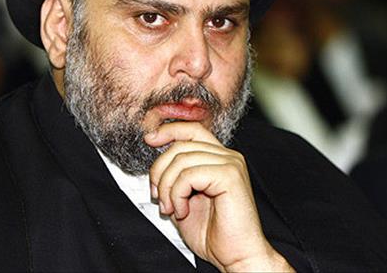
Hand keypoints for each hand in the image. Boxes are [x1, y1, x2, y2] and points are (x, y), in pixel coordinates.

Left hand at [146, 122, 292, 271]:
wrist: (237, 257)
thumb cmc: (214, 234)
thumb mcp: (185, 199)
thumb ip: (174, 178)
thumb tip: (155, 162)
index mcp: (219, 158)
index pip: (191, 130)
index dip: (168, 130)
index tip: (149, 140)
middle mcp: (228, 156)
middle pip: (180, 145)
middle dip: (160, 171)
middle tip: (159, 198)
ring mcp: (231, 164)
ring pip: (181, 160)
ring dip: (167, 187)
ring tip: (172, 209)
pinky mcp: (230, 176)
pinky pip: (189, 175)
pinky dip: (177, 194)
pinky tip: (182, 211)